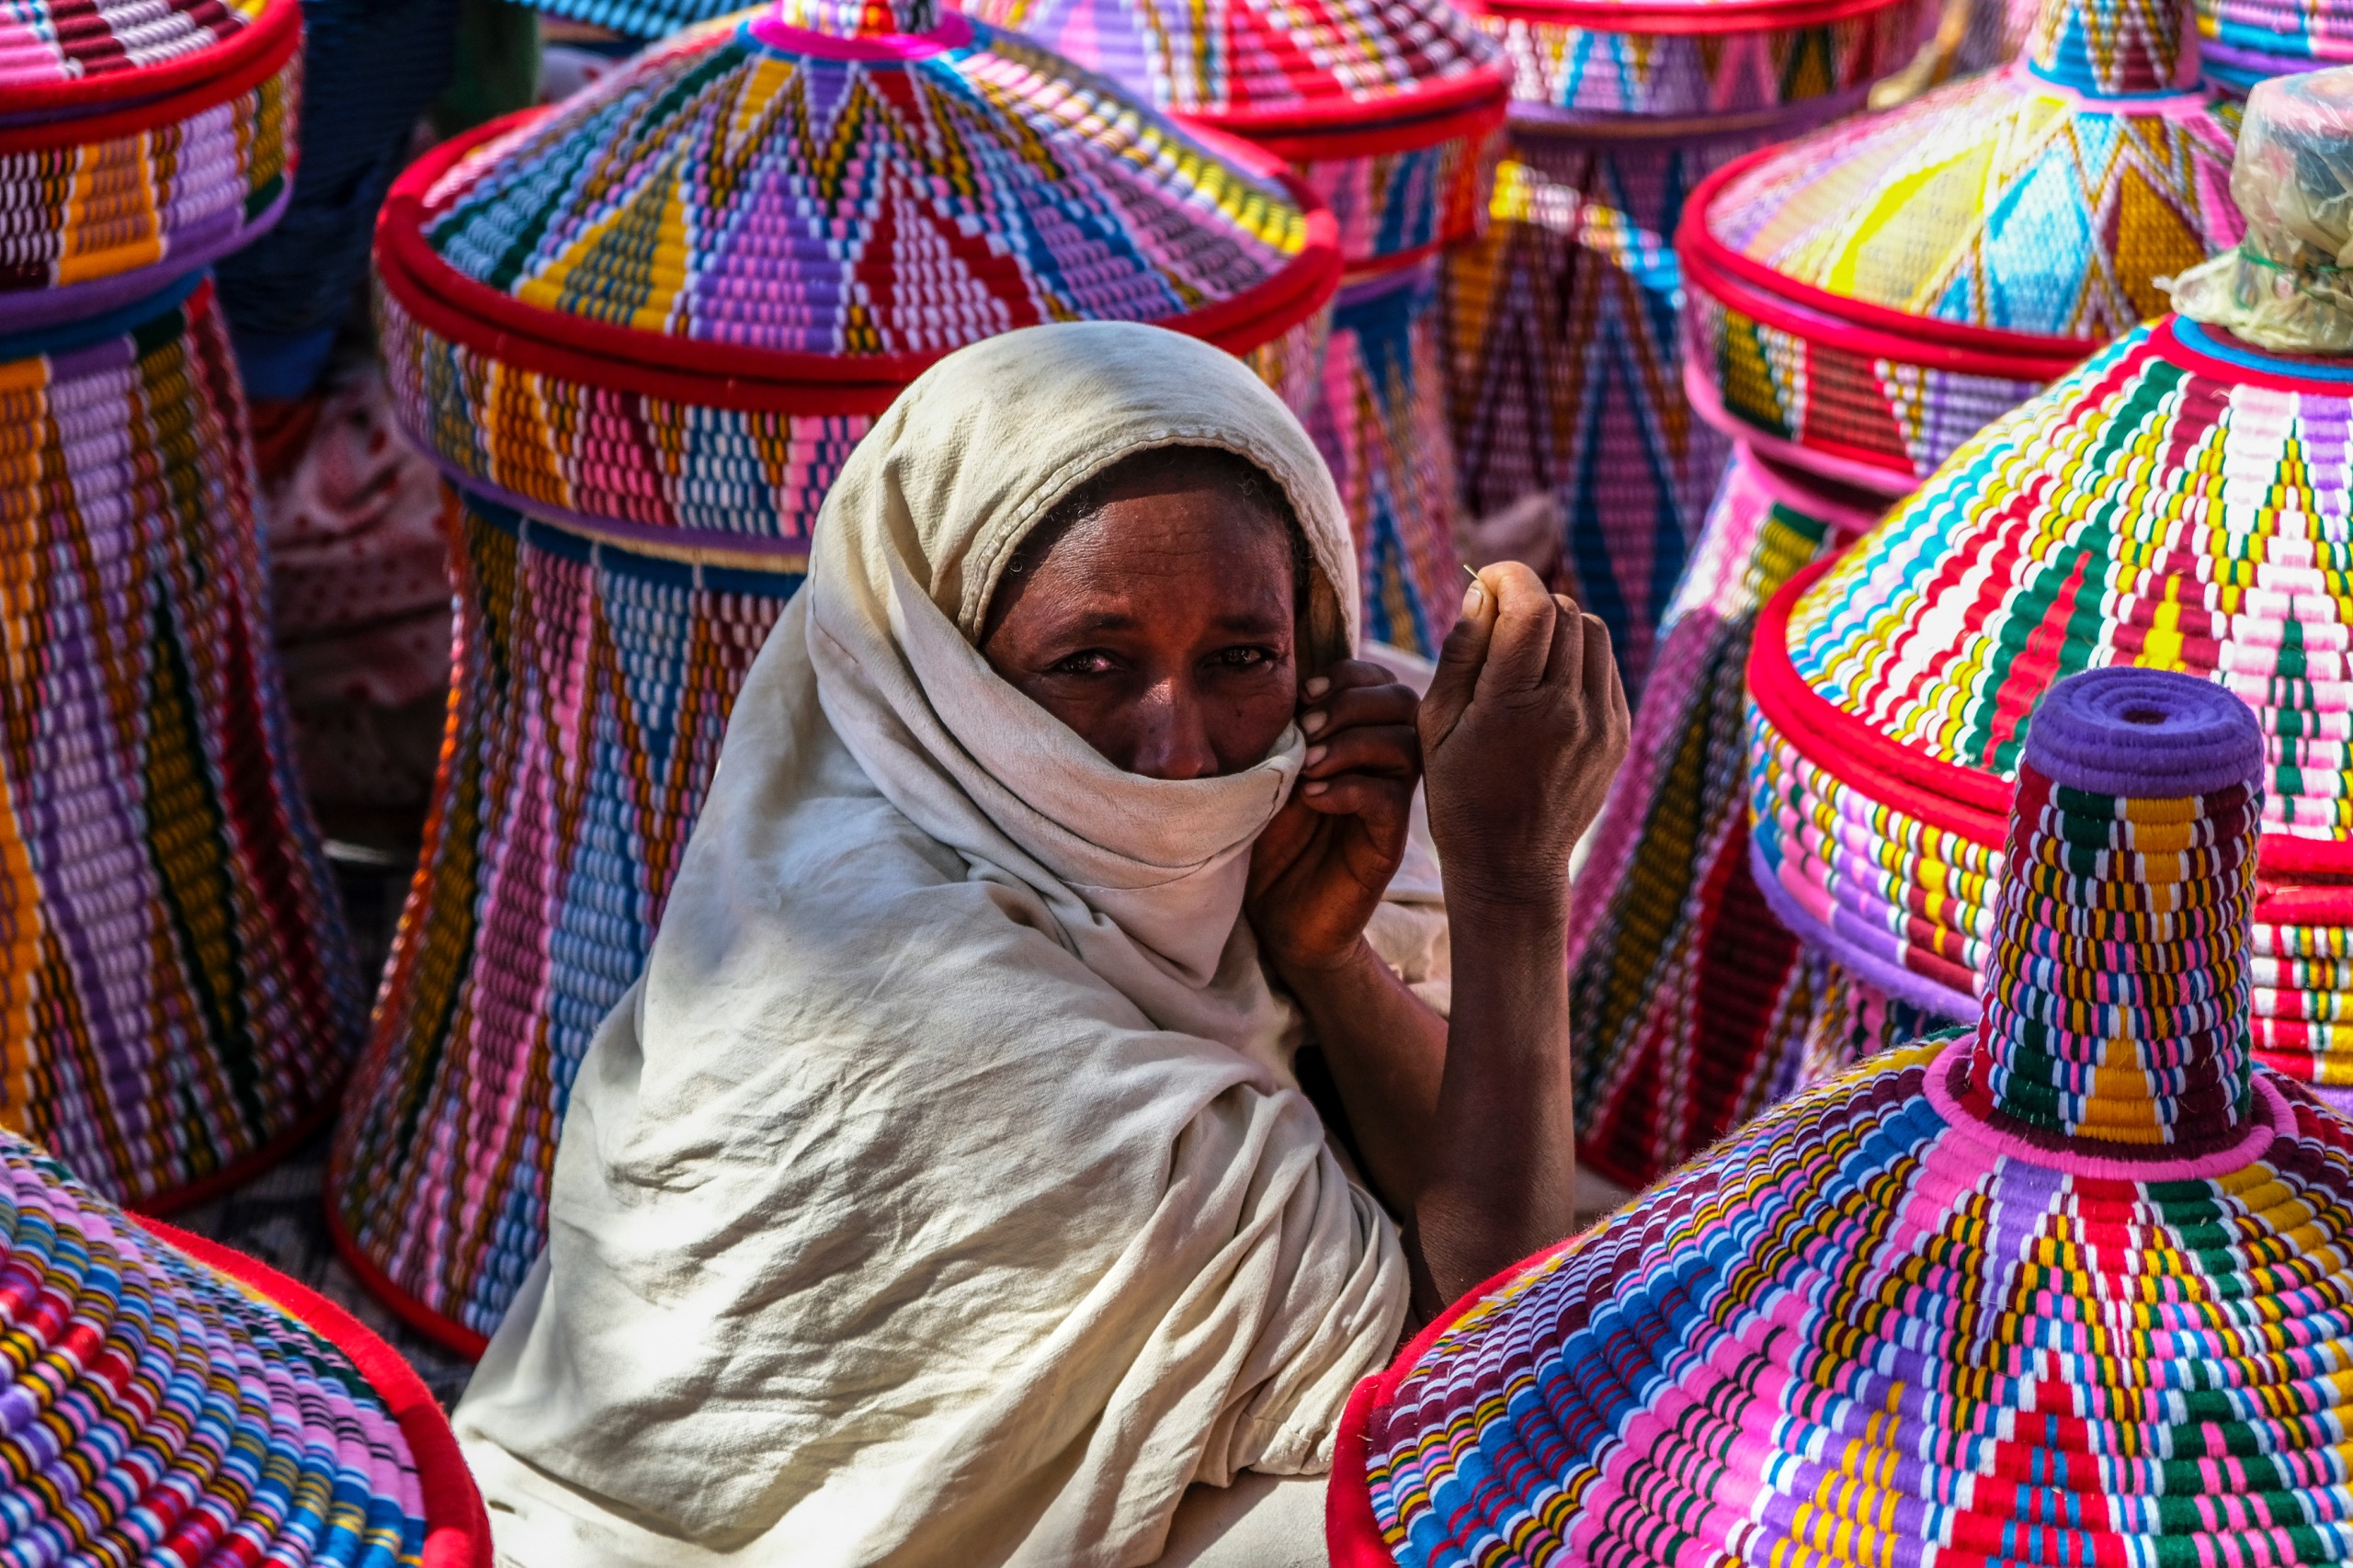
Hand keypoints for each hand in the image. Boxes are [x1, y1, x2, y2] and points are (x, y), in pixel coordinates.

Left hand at [1246, 659, 1420, 975]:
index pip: (1380, 682)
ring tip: (1308, 765)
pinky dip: (1350, 788)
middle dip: (1353, 702)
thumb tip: (1280, 682)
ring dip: (1352, 742)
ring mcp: (1387, 804)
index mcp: (1356, 739)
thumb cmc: (1266, 839)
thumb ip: (1282, 731)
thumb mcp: (1266, 772)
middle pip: (1404, 703)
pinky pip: (1391, 799)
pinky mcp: (1385, 844)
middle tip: (1306, 728)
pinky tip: (1313, 797)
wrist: (1274, 915)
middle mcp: (1381, 766)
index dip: (1349, 674)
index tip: (1304, 694)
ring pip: (1407, 745)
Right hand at [1421, 564, 1628, 909]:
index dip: (1508, 577)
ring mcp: (1601, 723)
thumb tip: (1480, 592)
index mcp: (1513, 706)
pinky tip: (1547, 683)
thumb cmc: (1458, 793)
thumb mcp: (1435, 724)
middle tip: (1496, 620)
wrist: (1510, 864)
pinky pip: (1605, 667)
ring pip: (1591, 631)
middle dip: (1527, 601)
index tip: (1485, 581)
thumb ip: (1460, 652)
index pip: (1532, 607)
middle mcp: (1567, 709)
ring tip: (1523, 652)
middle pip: (1563, 611)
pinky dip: (1577, 658)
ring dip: (1557, 625)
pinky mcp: (1617, 734)